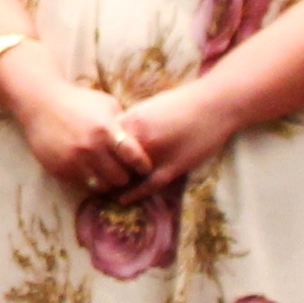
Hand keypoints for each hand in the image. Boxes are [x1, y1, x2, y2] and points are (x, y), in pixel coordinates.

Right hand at [16, 76, 136, 192]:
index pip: (134, 156)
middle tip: (126, 173)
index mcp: (106, 129)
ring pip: (102, 186)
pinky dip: (91, 183)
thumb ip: (124, 122)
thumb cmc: (78, 102)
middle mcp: (91, 147)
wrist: (42, 104)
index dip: (143, 165)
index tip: (145, 167)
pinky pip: (83, 186)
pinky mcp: (60, 169)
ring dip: (109, 183)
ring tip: (110, 176)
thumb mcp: (106, 104)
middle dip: (126, 176)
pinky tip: (93, 174)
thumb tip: (143, 140)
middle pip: (121, 177)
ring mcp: (74, 160)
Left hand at [104, 80, 241, 191]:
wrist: (215, 105)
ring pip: (127, 175)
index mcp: (133, 121)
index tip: (89, 157)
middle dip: (101, 169)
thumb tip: (116, 133)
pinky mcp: (172, 168)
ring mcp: (156, 156)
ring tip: (101, 191)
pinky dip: (133, 194)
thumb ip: (133, 122)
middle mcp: (140, 140)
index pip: (104, 141)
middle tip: (91, 178)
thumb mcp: (150, 107)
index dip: (97, 151)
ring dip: (115, 183)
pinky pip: (148, 186)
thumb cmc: (183, 102)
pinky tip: (123, 199)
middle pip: (111, 160)